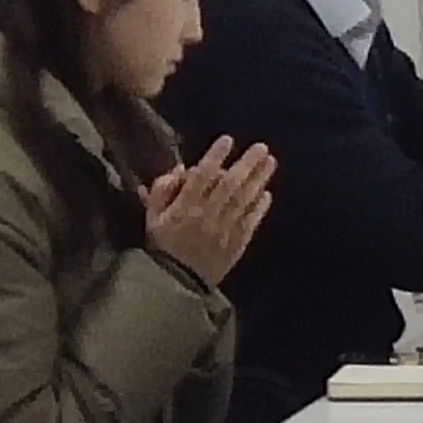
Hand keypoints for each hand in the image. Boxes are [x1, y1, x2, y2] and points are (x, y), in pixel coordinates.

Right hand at [142, 136, 275, 286]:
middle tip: (262, 147)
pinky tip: (267, 193)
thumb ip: (162, 190)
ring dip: (258, 180)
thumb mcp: (152, 216)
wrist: (177, 283)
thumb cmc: (163, 245)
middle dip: (247, 164)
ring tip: (270, 162)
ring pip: (244, 201)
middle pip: (230, 185)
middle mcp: (207, 216)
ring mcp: (225, 231)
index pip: (202, 177)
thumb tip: (181, 170)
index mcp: (184, 207)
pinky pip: (250, 223)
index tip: (227, 140)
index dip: (215, 157)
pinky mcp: (236, 244)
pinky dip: (259, 207)